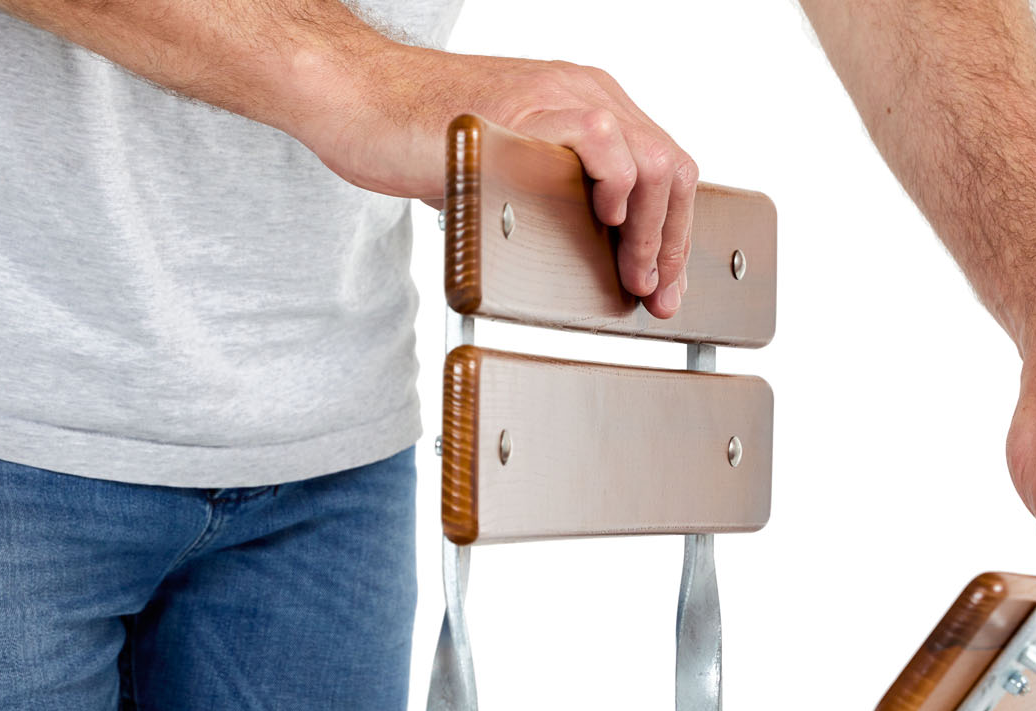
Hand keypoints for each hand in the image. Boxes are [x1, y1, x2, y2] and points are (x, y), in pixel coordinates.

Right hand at [297, 44, 696, 317]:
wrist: (360, 100)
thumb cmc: (418, 138)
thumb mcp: (508, 172)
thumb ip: (554, 198)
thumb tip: (596, 260)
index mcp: (587, 104)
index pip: (664, 169)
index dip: (675, 235)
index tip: (666, 288)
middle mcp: (585, 92)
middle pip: (672, 168)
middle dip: (672, 243)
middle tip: (651, 293)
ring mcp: (562, 95)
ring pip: (651, 160)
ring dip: (649, 231)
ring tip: (629, 272)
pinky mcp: (531, 106)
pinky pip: (603, 139)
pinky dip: (616, 186)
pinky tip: (601, 218)